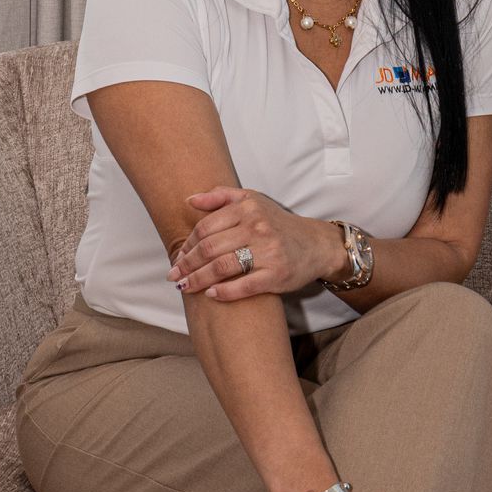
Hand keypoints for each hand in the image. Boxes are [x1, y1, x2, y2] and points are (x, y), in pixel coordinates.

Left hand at [169, 188, 343, 301]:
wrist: (316, 245)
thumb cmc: (278, 223)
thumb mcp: (252, 200)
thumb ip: (220, 196)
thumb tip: (189, 200)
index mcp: (248, 208)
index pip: (206, 227)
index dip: (188, 244)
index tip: (179, 256)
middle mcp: (257, 227)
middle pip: (210, 248)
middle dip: (187, 264)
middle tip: (175, 275)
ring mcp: (268, 252)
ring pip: (223, 267)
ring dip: (199, 279)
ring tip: (185, 287)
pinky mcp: (277, 274)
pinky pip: (244, 285)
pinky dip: (224, 292)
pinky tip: (211, 294)